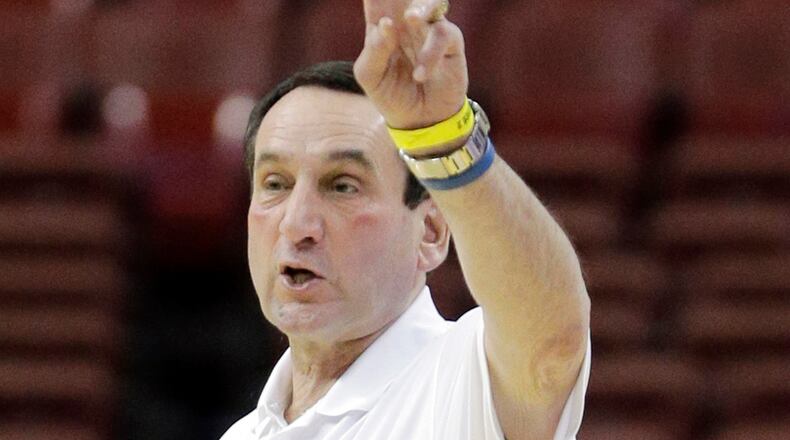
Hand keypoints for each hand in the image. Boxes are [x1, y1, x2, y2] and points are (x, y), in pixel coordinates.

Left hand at [354, 0, 467, 129]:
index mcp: (382, 22)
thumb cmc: (390, 93)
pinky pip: (443, 35)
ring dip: (422, 6)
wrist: (419, 119)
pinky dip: (431, 54)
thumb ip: (374, 50)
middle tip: (403, 11)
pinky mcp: (450, 41)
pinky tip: (420, 75)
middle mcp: (406, 20)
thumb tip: (387, 24)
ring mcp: (429, 28)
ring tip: (411, 17)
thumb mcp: (370, 76)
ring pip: (430, 2)